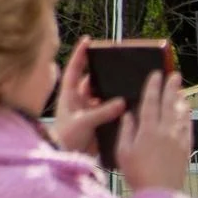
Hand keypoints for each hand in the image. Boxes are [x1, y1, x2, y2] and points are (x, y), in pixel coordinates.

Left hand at [50, 38, 126, 158]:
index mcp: (69, 94)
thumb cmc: (66, 138)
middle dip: (105, 72)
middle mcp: (79, 99)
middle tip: (118, 62)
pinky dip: (119, 106)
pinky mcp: (98, 121)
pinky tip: (132, 102)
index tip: (87, 40)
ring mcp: (89, 109)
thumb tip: (121, 101)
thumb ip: (101, 112)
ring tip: (129, 81)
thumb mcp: (82, 122)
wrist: (67, 158)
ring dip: (114, 90)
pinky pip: (110, 109)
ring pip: (104, 95)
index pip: (75, 69)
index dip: (80, 54)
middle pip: (93, 80)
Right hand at [118, 71, 193, 194]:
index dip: (153, 87)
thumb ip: (126, 131)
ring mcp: (178, 139)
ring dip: (180, 100)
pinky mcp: (186, 148)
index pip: (151, 102)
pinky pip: (188, 127)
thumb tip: (129, 115)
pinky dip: (187, 116)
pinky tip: (187, 111)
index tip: (155, 74)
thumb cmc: (138, 174)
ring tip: (180, 90)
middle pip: (169, 104)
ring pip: (181, 114)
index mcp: (148, 131)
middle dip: (171, 87)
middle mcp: (166, 132)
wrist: (160, 193)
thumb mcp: (123, 152)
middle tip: (174, 74)